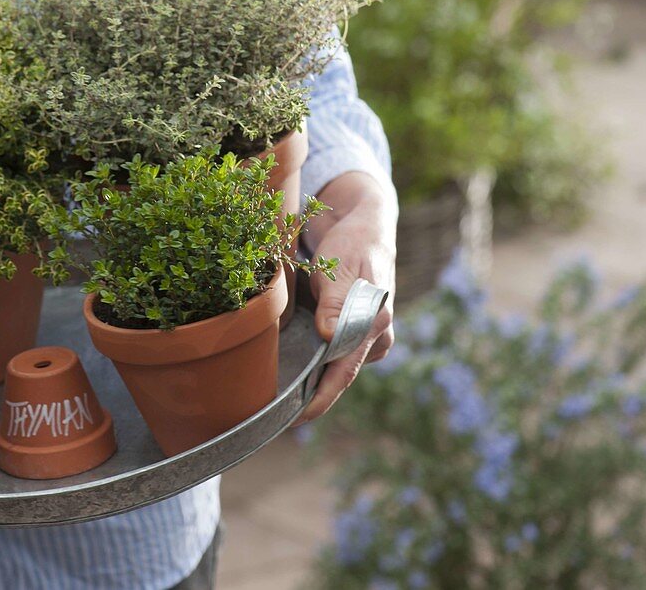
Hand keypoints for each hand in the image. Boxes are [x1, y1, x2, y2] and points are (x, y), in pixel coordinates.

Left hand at [295, 172, 396, 424]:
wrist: (363, 227)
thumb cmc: (351, 243)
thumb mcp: (339, 266)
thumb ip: (335, 302)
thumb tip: (330, 335)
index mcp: (375, 323)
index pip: (344, 372)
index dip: (319, 399)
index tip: (293, 418)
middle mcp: (376, 336)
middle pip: (338, 376)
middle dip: (308, 396)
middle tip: (270, 415)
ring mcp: (367, 337)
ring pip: (332, 366)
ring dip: (307, 376)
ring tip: (270, 393)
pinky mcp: (355, 333)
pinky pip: (331, 354)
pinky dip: (311, 360)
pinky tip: (285, 366)